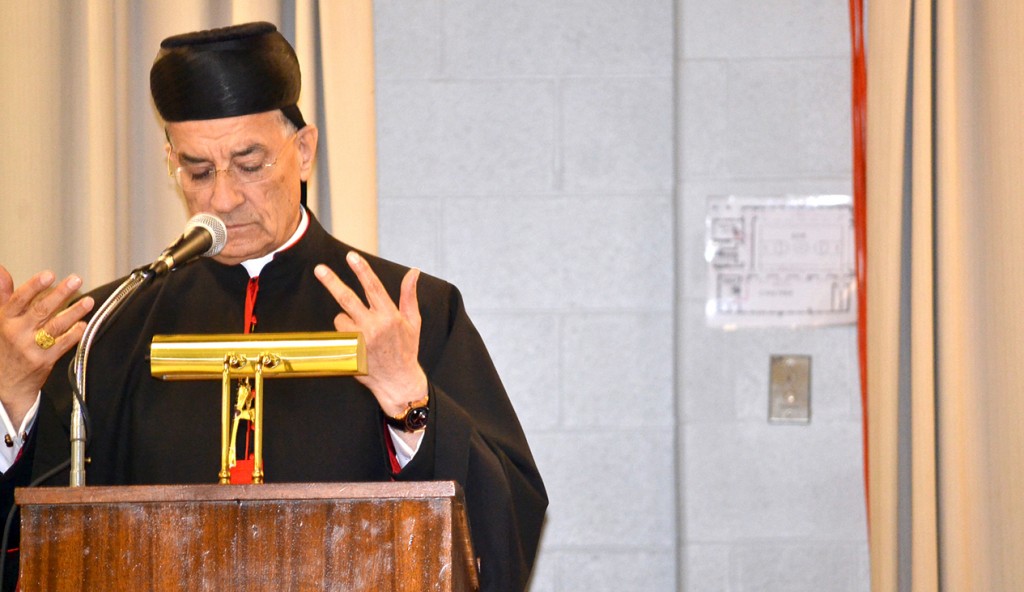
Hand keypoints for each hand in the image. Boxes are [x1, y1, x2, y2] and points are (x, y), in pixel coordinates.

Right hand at [0, 266, 94, 426]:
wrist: (7, 383)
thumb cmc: (6, 346)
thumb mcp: (0, 319)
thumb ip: (3, 295)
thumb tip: (1, 271)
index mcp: (6, 321)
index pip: (19, 300)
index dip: (34, 286)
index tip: (49, 275)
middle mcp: (17, 333)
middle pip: (41, 310)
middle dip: (60, 294)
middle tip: (76, 280)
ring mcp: (31, 348)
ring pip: (55, 326)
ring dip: (74, 312)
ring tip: (88, 301)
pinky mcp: (45, 361)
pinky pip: (63, 344)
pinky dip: (75, 334)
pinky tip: (84, 324)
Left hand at [314, 253, 426, 418]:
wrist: (398, 381)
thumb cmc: (407, 349)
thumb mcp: (413, 321)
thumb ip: (409, 295)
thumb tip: (414, 271)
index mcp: (390, 316)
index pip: (373, 288)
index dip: (362, 270)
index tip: (351, 256)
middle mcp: (374, 326)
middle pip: (348, 299)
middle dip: (332, 282)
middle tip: (319, 269)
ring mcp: (360, 340)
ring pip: (341, 317)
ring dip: (347, 318)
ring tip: (362, 330)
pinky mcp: (350, 350)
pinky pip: (339, 333)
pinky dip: (345, 332)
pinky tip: (357, 342)